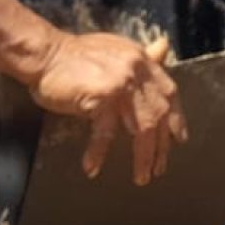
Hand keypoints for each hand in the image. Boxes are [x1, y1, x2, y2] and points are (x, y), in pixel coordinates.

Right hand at [31, 33, 187, 184]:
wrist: (46, 53)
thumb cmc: (76, 55)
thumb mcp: (116, 50)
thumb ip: (141, 57)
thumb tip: (164, 47)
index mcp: (141, 59)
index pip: (169, 91)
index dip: (176, 117)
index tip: (179, 139)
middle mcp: (136, 69)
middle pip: (159, 114)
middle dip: (161, 146)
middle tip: (159, 168)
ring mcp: (121, 83)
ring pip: (142, 127)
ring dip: (142, 156)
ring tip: (141, 177)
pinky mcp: (101, 96)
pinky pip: (105, 132)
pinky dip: (98, 152)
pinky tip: (92, 167)